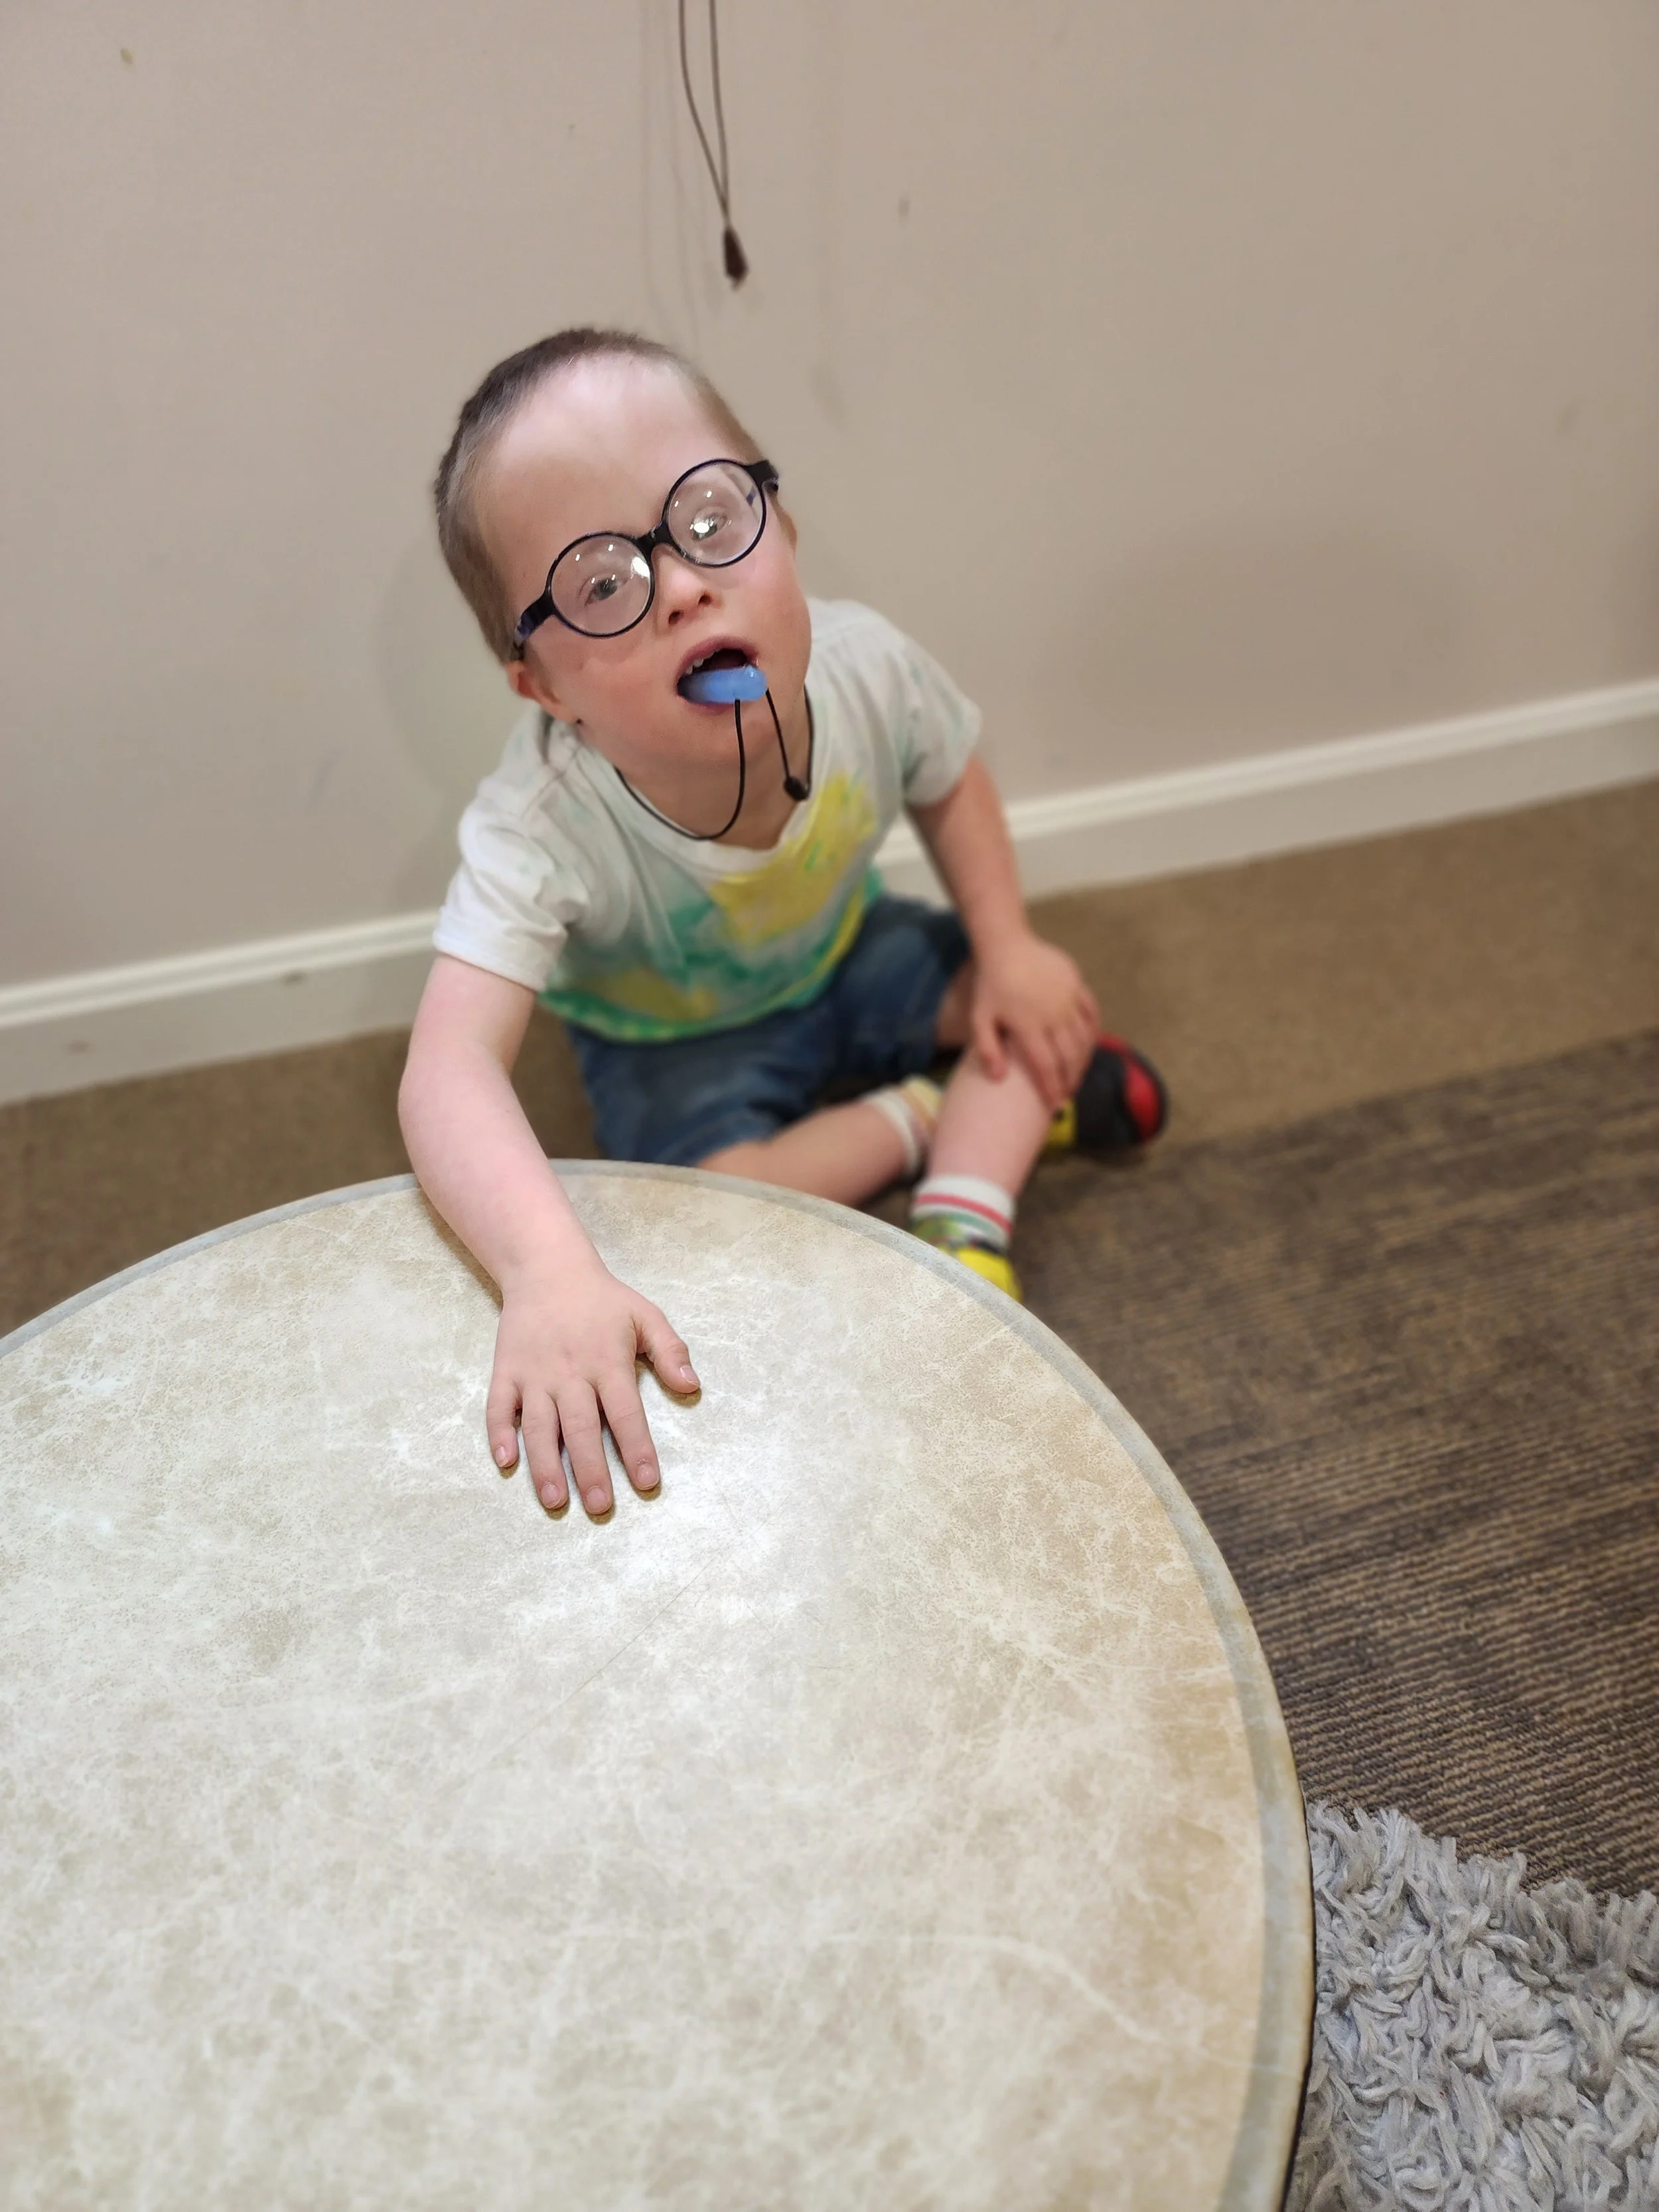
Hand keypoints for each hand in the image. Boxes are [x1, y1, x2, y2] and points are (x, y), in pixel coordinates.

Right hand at [486, 1258, 699, 1516]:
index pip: (626, 1412)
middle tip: (601, 1506)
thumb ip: (670, 1350)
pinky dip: (500, 1434)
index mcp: (607, 1361)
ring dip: (546, 1465)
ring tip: (556, 1500)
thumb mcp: (645, 1315)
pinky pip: (499, 1407)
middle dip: (592, 1470)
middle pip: (582, 1428)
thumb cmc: (602, 1300)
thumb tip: (692, 1387)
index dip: (637, 1448)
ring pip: (540, 1426)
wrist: (546, 1269)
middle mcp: (570, 1373)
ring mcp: (534, 1374)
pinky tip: (506, 1462)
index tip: (648, 1481)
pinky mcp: (506, 1371)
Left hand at [969, 931, 1099, 1111]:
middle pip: (1069, 1056)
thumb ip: (987, 1049)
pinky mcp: (1077, 985)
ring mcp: (1068, 999)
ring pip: (1084, 1038)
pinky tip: (1089, 1043)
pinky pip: (1091, 1012)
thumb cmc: (990, 984)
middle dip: (1070, 1079)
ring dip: (1083, 1060)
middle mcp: (1053, 1015)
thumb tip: (999, 1079)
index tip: (1054, 1104)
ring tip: (1078, 1073)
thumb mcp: (979, 1017)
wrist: (1006, 945)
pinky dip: (1093, 1030)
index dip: (1052, 1088)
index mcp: (1029, 1026)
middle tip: (1068, 1093)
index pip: (1046, 1066)